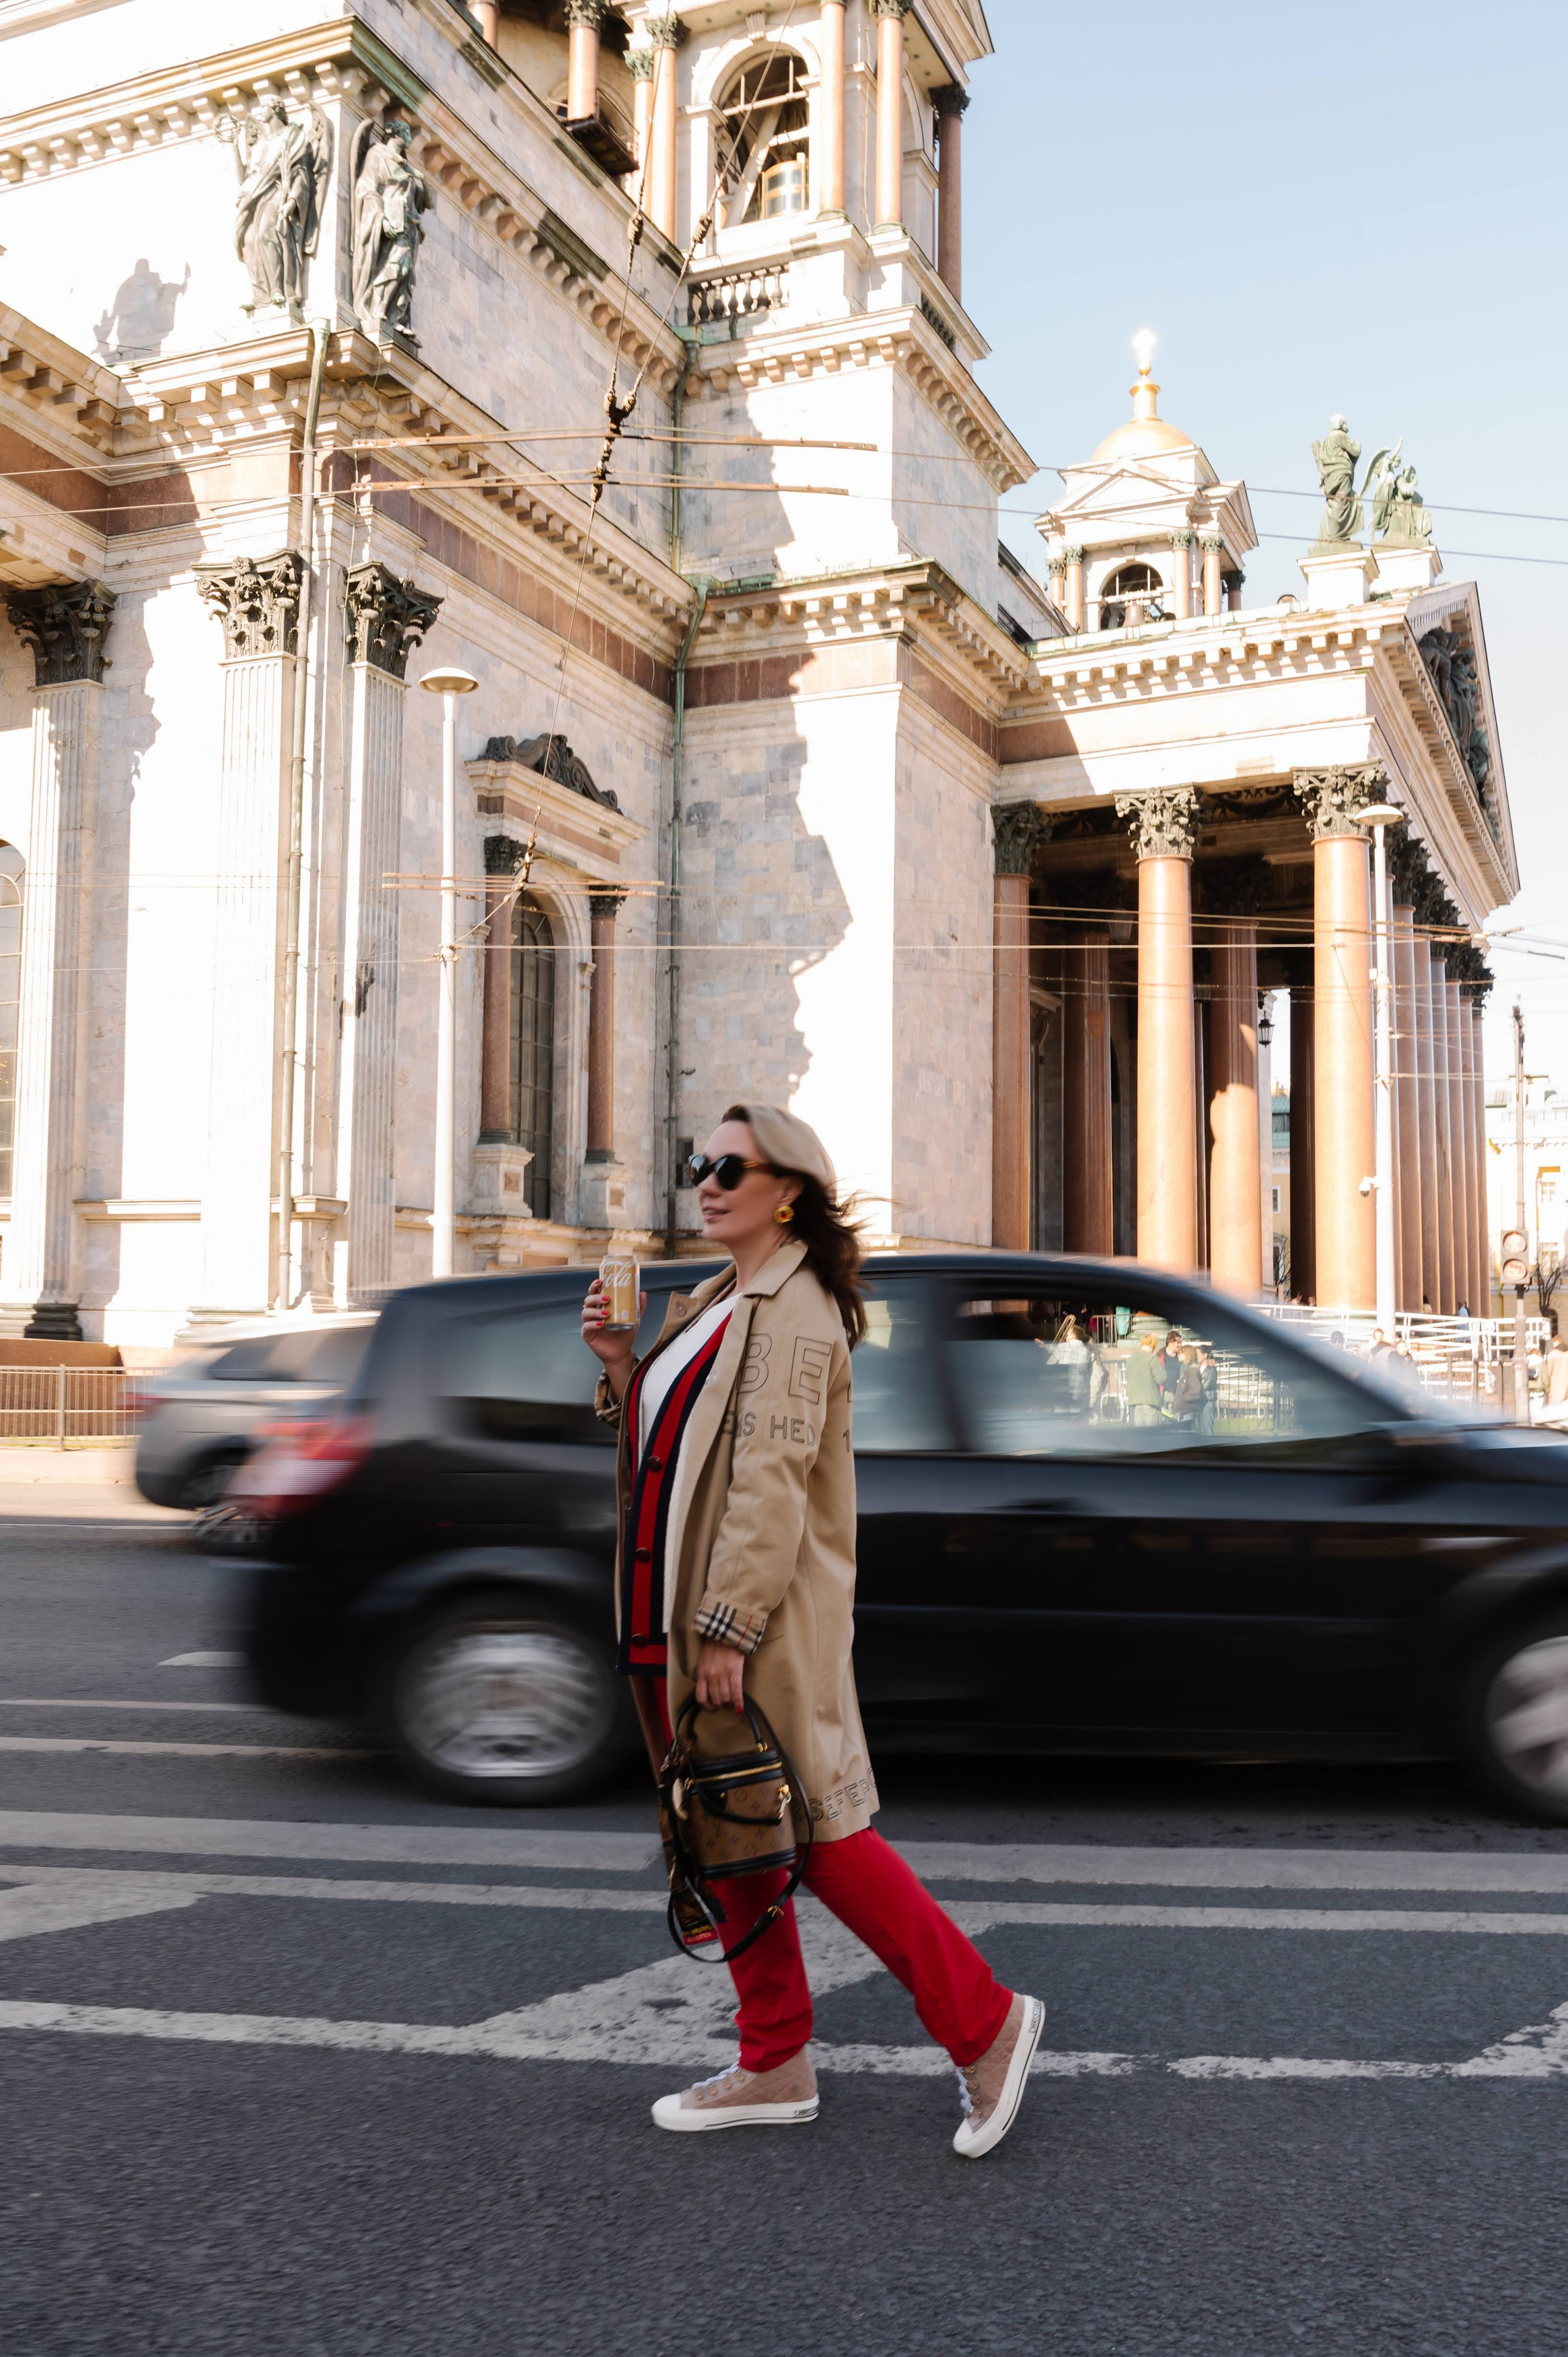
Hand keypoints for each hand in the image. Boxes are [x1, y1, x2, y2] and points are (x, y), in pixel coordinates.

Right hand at [581, 1280, 644, 1400]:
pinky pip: (586, 1326)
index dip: (595, 1286)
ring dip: (595, 1311)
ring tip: (607, 1314)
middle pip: (588, 1300)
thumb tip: (642, 1293)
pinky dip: (592, 1324)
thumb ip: (638, 1306)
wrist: (622, 1352)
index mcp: (602, 1306)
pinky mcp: (587, 1334)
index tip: (600, 1281)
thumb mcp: (634, 1318)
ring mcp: (589, 1323)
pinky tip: (601, 1324)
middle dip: (596, 1297)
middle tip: (607, 1299)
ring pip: (586, 1312)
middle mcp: (593, 1312)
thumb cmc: (625, 1334)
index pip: (595, 1292)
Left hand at [695, 1638, 745, 1713]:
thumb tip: (709, 1689)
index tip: (712, 1707)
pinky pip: (737, 1691)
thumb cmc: (715, 1645)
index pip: (700, 1697)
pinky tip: (740, 1707)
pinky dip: (739, 1701)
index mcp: (701, 1672)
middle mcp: (711, 1676)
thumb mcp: (704, 1660)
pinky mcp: (735, 1671)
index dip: (706, 1706)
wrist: (726, 1631)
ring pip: (726, 1697)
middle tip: (724, 1701)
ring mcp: (723, 1674)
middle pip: (715, 1698)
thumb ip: (705, 1674)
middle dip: (720, 1702)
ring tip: (732, 1699)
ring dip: (729, 1701)